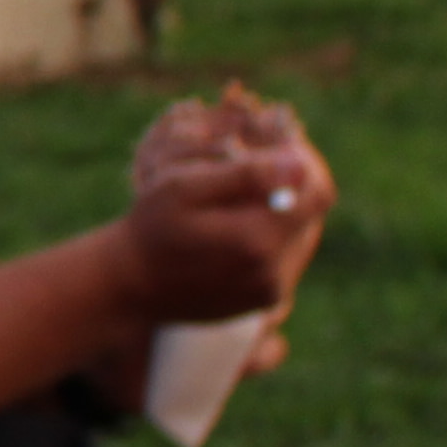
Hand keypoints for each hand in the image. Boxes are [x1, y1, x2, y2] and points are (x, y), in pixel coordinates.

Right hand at [117, 90, 331, 329]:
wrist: (129, 286)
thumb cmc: (150, 229)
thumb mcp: (182, 188)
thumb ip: (244, 175)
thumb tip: (298, 163)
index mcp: (258, 240)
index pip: (317, 191)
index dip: (305, 162)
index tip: (281, 145)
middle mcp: (273, 273)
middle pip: (311, 214)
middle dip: (292, 185)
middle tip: (259, 164)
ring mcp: (270, 291)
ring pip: (301, 236)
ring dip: (283, 210)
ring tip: (243, 197)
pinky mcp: (263, 301)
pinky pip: (286, 258)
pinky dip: (271, 235)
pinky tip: (237, 226)